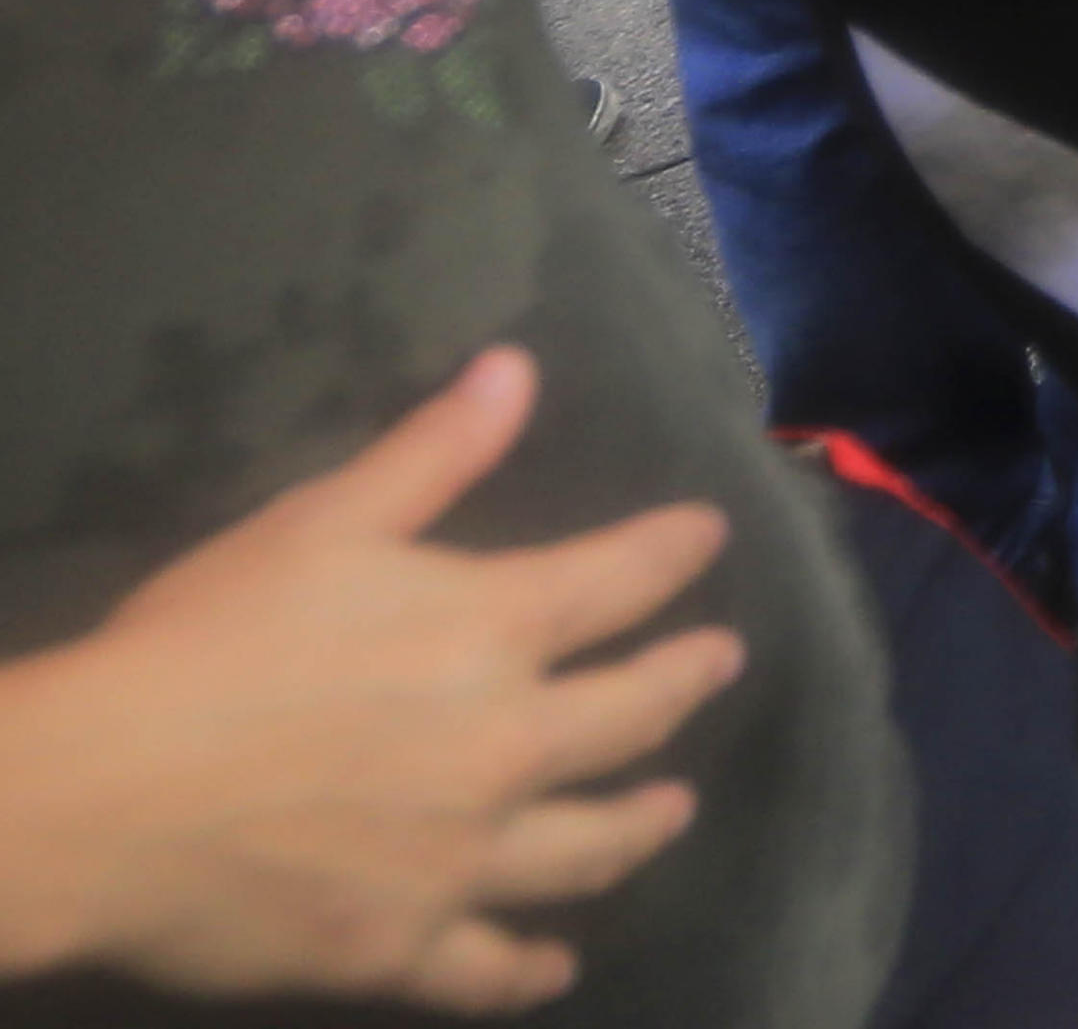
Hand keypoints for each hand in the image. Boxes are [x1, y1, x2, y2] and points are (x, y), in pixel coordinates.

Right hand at [0, 347, 738, 1010]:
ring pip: (587, 847)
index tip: (705, 537)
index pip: (619, 579)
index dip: (671, 551)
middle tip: (720, 663)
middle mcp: (504, 747)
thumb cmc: (206, 645)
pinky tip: (556, 964)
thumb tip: (518, 367)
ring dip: (642, 823)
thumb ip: (433, 453)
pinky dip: (530, 971)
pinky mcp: (399, 949)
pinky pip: (487, 971)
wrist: (99, 798)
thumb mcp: (320, 522)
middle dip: (684, 681)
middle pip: (630, 715)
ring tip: (674, 806)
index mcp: (491, 631)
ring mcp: (459, 860)